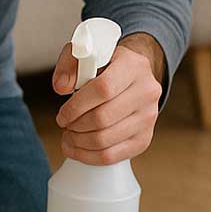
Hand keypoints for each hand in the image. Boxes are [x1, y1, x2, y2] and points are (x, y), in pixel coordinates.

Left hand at [52, 32, 163, 165]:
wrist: (133, 77)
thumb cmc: (106, 66)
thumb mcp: (86, 55)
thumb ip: (69, 65)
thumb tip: (61, 87)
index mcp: (133, 65)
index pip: (103, 89)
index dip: (76, 106)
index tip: (62, 114)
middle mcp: (147, 91)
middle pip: (103, 118)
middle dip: (75, 126)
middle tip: (65, 125)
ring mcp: (149, 117)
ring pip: (105, 140)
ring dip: (79, 142)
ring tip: (69, 135)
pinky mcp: (143, 139)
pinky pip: (112, 156)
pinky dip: (88, 156)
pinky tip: (78, 148)